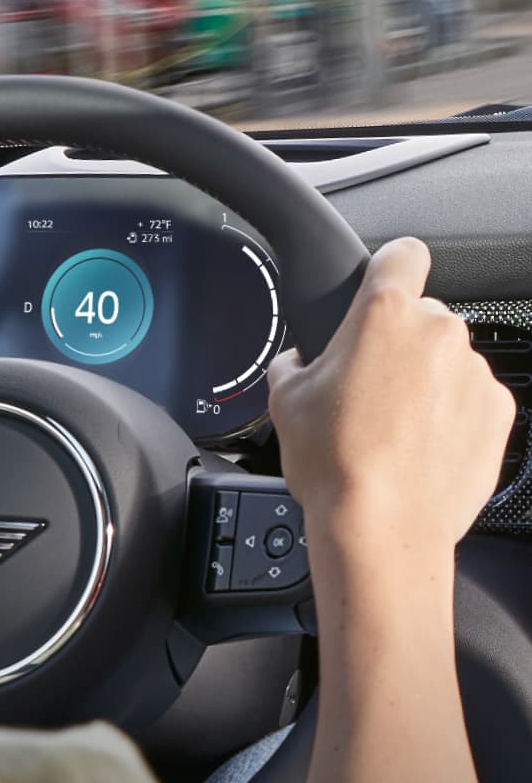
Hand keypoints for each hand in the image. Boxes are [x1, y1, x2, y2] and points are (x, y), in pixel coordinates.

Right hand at [267, 238, 514, 551]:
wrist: (380, 528)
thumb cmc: (335, 466)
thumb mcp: (284, 402)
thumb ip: (295, 363)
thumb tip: (299, 361)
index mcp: (384, 314)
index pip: (402, 254)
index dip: (388, 270)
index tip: (381, 291)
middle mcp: (438, 331)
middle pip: (422, 320)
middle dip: (399, 348)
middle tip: (368, 395)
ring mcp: (474, 372)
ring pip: (448, 363)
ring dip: (426, 386)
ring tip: (393, 434)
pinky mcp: (497, 411)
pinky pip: (471, 401)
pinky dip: (451, 419)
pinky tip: (419, 451)